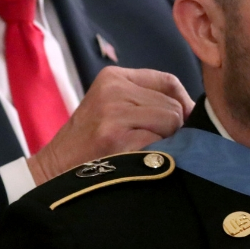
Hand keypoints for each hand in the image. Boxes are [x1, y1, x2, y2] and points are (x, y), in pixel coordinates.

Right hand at [27, 67, 193, 184]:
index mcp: (113, 77)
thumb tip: (194, 110)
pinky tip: (137, 160)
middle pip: (173, 104)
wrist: (55, 171)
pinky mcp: (114, 136)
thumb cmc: (90, 144)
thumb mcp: (112, 107)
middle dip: (173, 128)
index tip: (183, 124)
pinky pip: (160, 140)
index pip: (168, 81)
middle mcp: (113, 88)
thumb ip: (146, 100)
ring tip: (142, 150)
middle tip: (153, 145)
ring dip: (166, 141)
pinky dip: (156, 154)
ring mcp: (113, 111)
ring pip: (171, 120)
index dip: (183, 103)